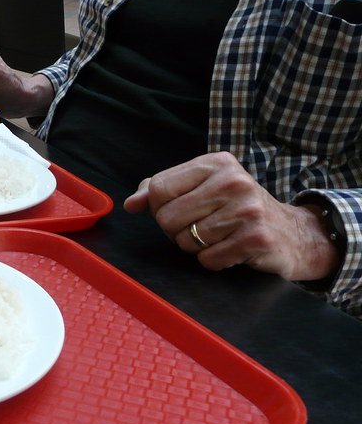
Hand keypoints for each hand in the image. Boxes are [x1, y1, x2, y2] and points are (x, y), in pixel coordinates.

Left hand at [123, 152, 338, 281]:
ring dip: (196, 247)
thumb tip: (131, 204)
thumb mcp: (202, 188)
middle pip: (167, 217)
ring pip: (186, 241)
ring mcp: (247, 210)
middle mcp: (233, 181)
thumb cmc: (236, 208)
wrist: (292, 233)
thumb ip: (162, 191)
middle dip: (175, 230)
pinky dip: (214, 260)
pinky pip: (208, 259)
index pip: (159, 188)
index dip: (158, 208)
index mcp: (216, 163)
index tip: (177, 211)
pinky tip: (231, 249)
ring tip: (218, 236)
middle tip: (199, 227)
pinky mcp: (256, 238)